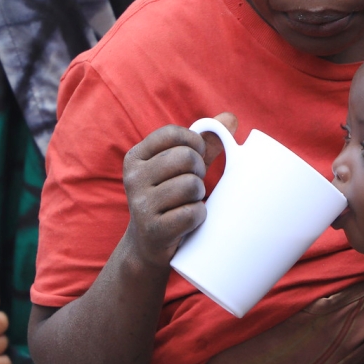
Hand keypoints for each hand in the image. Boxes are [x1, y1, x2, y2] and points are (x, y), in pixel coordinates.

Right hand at [120, 112, 236, 267]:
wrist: (148, 245)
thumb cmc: (170, 198)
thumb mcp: (179, 168)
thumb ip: (204, 143)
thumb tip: (231, 117)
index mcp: (135, 157)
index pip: (172, 133)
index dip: (194, 142)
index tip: (196, 156)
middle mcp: (133, 178)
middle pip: (186, 157)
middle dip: (199, 171)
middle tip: (193, 185)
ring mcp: (141, 205)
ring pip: (191, 185)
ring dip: (199, 195)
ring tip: (189, 203)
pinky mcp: (154, 230)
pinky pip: (192, 213)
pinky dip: (199, 217)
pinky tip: (190, 221)